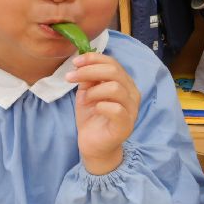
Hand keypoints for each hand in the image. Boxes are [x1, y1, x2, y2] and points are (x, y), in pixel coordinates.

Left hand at [67, 53, 140, 174]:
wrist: (94, 145)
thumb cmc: (92, 117)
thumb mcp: (87, 93)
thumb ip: (88, 78)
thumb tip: (83, 65)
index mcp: (124, 83)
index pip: (113, 63)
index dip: (94, 58)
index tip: (75, 62)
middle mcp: (132, 93)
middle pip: (114, 71)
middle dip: (89, 71)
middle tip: (71, 77)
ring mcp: (131, 109)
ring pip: (115, 88)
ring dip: (94, 90)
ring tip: (85, 99)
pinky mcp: (126, 124)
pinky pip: (116, 109)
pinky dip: (101, 105)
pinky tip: (94, 109)